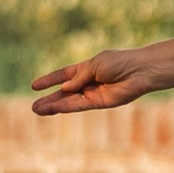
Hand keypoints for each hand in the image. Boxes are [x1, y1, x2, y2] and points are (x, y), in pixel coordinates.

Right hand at [31, 49, 156, 114]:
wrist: (139, 71)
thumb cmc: (119, 62)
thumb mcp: (94, 65)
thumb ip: (79, 76)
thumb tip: (64, 87)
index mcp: (86, 69)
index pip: (63, 75)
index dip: (49, 80)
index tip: (34, 86)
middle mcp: (88, 82)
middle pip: (64, 92)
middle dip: (49, 99)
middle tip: (34, 106)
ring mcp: (93, 93)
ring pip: (69, 101)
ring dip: (53, 106)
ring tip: (37, 110)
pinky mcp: (100, 103)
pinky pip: (79, 105)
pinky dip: (66, 107)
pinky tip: (53, 108)